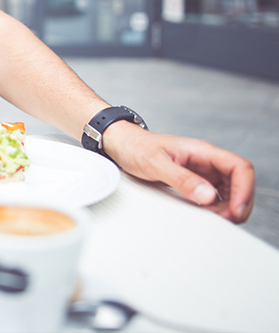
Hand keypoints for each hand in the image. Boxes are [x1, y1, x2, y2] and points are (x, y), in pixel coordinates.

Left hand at [103, 122, 254, 222]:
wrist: (120, 144)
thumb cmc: (135, 147)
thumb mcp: (156, 164)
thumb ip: (182, 179)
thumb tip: (208, 196)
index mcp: (201, 151)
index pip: (239, 167)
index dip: (245, 189)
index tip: (236, 209)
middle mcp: (205, 160)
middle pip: (238, 181)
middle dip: (238, 203)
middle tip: (226, 220)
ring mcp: (200, 170)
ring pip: (228, 190)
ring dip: (227, 207)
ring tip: (215, 219)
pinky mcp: (192, 180)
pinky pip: (212, 195)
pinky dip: (214, 207)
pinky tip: (205, 215)